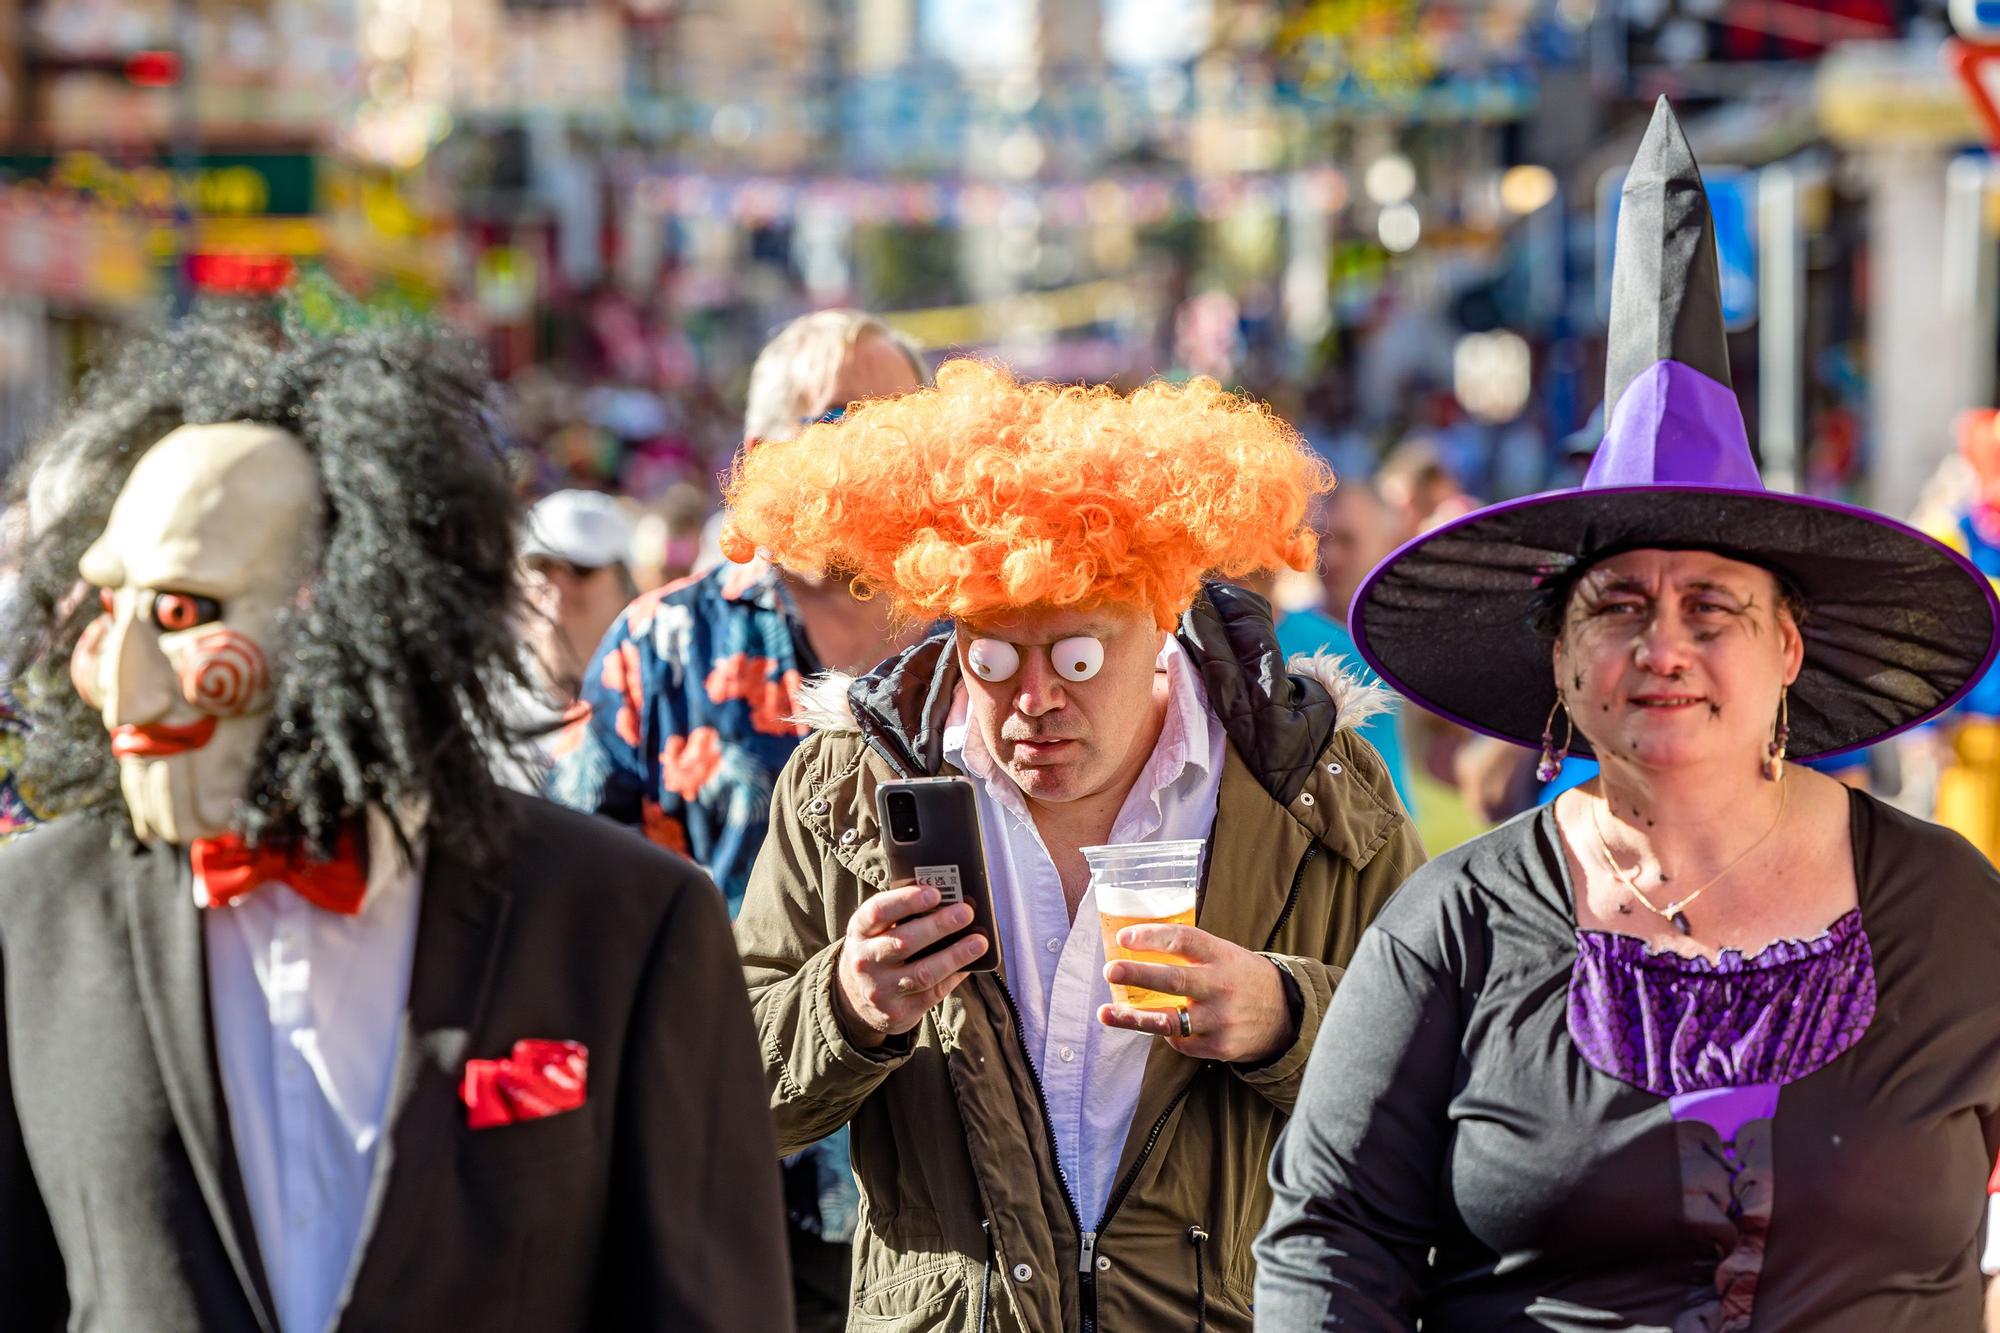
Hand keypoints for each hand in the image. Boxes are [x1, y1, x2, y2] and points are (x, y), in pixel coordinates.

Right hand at [834, 884, 988, 1049]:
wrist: (855, 1000)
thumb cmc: (877, 951)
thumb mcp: (876, 931)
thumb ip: (902, 916)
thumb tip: (950, 902)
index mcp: (860, 931)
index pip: (878, 911)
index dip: (906, 901)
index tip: (934, 893)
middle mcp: (865, 960)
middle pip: (903, 942)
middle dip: (938, 926)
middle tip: (965, 913)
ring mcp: (880, 989)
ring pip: (923, 972)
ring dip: (955, 955)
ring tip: (979, 942)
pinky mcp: (897, 1012)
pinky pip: (932, 994)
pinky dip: (954, 977)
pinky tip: (969, 965)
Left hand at [1098, 924, 1292, 1063]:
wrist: (1287, 1015)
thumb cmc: (1242, 978)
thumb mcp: (1225, 954)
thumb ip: (1189, 952)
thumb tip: (1134, 945)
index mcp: (1222, 955)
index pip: (1184, 940)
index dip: (1152, 936)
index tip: (1123, 937)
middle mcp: (1223, 986)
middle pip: (1174, 980)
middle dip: (1139, 975)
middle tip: (1110, 971)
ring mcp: (1222, 1019)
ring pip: (1170, 1021)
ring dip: (1133, 1018)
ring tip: (1106, 1013)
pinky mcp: (1221, 1047)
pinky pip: (1181, 1043)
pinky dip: (1165, 1034)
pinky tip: (1154, 1026)